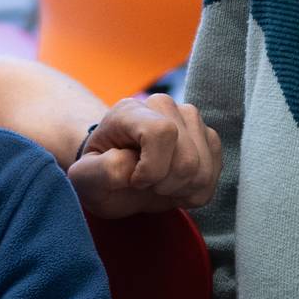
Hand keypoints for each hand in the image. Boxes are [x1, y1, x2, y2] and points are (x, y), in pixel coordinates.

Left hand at [67, 94, 221, 216]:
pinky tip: (175, 187)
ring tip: (159, 186)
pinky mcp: (208, 138)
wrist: (117, 175)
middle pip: (187, 158)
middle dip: (165, 185)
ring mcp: (191, 120)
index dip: (153, 168)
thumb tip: (133, 164)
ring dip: (180, 189)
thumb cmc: (99, 174)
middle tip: (145, 186)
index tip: (136, 181)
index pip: (162, 132)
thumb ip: (103, 170)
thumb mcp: (85, 179)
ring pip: (203, 169)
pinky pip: (213, 176)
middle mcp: (164, 107)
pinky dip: (194, 191)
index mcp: (129, 111)